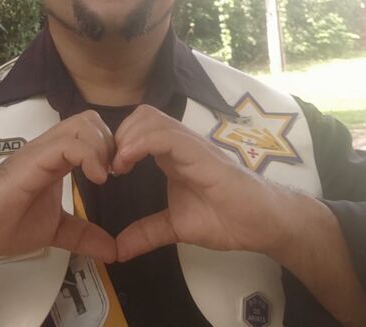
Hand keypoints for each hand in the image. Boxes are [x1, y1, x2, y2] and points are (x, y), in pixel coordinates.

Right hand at [0, 110, 115, 263]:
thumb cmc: (5, 225)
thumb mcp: (54, 230)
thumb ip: (83, 235)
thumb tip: (112, 251)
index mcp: (56, 157)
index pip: (90, 131)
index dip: (110, 146)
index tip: (117, 175)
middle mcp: (50, 146)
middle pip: (90, 119)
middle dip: (109, 141)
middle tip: (112, 173)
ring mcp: (41, 149)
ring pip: (82, 123)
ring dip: (102, 145)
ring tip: (103, 176)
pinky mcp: (34, 158)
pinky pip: (69, 143)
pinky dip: (90, 156)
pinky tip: (96, 179)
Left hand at [111, 105, 287, 261]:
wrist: (260, 222)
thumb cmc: (225, 219)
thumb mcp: (176, 227)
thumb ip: (148, 232)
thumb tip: (118, 250)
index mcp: (172, 154)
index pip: (138, 129)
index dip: (117, 142)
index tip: (104, 170)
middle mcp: (179, 142)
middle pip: (141, 115)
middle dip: (118, 134)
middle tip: (109, 166)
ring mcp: (189, 144)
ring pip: (149, 118)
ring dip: (126, 137)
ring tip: (117, 166)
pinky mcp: (199, 152)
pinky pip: (164, 135)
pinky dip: (140, 143)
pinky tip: (128, 163)